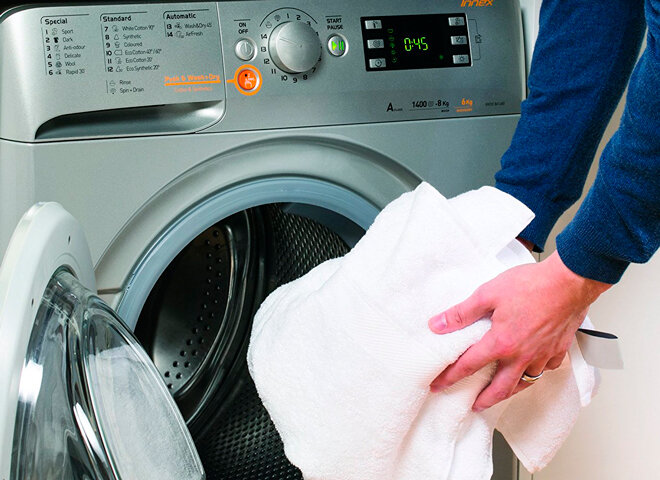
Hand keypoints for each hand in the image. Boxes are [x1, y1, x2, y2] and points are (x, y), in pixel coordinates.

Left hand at [428, 251, 610, 411]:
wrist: (570, 281)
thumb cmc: (532, 284)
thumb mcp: (487, 294)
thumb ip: (461, 313)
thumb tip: (437, 325)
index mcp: (501, 343)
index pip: (469, 366)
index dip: (450, 377)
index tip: (439, 385)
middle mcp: (522, 355)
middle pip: (499, 388)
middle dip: (483, 400)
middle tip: (473, 405)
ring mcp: (542, 355)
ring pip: (524, 382)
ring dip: (509, 391)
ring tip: (500, 394)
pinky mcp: (558, 349)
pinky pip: (544, 370)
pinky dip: (535, 374)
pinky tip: (530, 371)